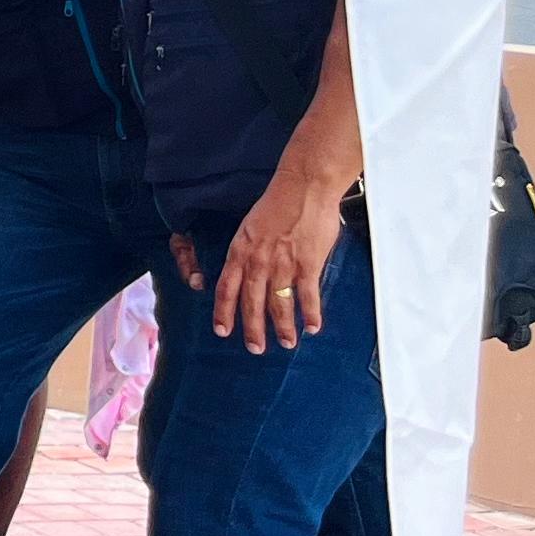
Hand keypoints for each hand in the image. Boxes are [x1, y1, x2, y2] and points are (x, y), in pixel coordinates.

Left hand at [211, 165, 349, 352]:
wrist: (304, 186)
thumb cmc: (278, 204)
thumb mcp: (250, 227)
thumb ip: (249, 252)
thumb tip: (249, 274)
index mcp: (240, 251)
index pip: (226, 288)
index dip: (224, 312)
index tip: (222, 331)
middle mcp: (258, 260)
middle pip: (252, 302)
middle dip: (253, 329)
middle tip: (255, 349)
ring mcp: (283, 263)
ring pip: (280, 303)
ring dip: (283, 327)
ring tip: (287, 343)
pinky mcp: (308, 262)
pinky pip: (308, 294)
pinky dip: (310, 313)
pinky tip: (312, 327)